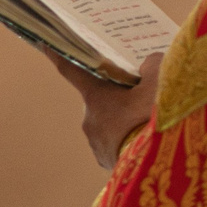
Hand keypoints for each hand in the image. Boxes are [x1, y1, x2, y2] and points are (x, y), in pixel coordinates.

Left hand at [44, 51, 161, 170]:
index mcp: (96, 96)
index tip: (46, 44)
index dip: (60, 55)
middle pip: (103, 98)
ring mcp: (97, 143)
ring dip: (128, 120)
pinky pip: (118, 143)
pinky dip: (132, 139)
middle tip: (145, 92)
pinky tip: (151, 139)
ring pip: (112, 123)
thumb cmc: (154, 118)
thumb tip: (150, 64)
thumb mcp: (161, 83)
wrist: (157, 162)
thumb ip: (154, 65)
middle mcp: (90, 119)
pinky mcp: (108, 162)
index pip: (72, 70)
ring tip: (155, 121)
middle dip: (120, 95)